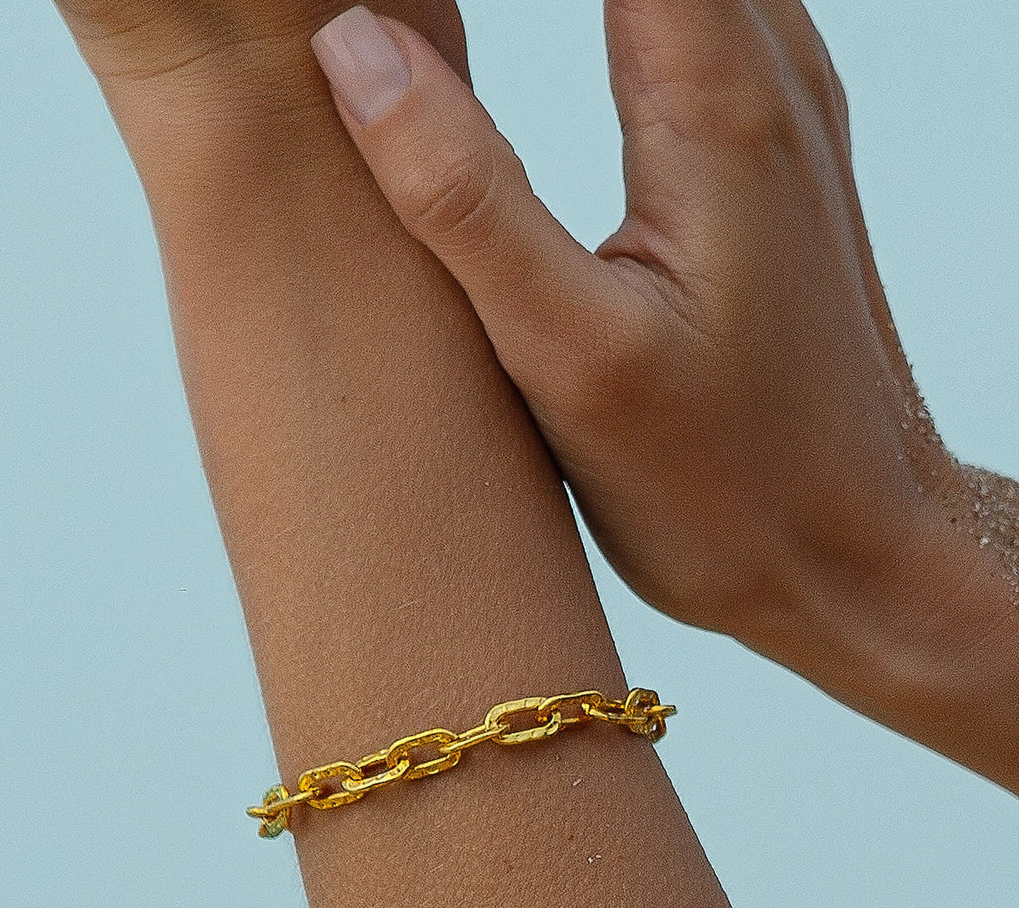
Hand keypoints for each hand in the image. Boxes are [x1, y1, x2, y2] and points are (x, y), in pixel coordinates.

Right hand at [313, 4, 1018, 789]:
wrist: (852, 551)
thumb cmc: (723, 480)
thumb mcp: (573, 352)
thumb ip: (463, 195)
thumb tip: (357, 50)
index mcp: (714, 96)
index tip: (392, 4)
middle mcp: (767, 70)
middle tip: (398, 17)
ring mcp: (779, 110)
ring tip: (437, 19)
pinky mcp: (767, 161)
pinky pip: (688, 22)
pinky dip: (614, 10)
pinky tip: (558, 51)